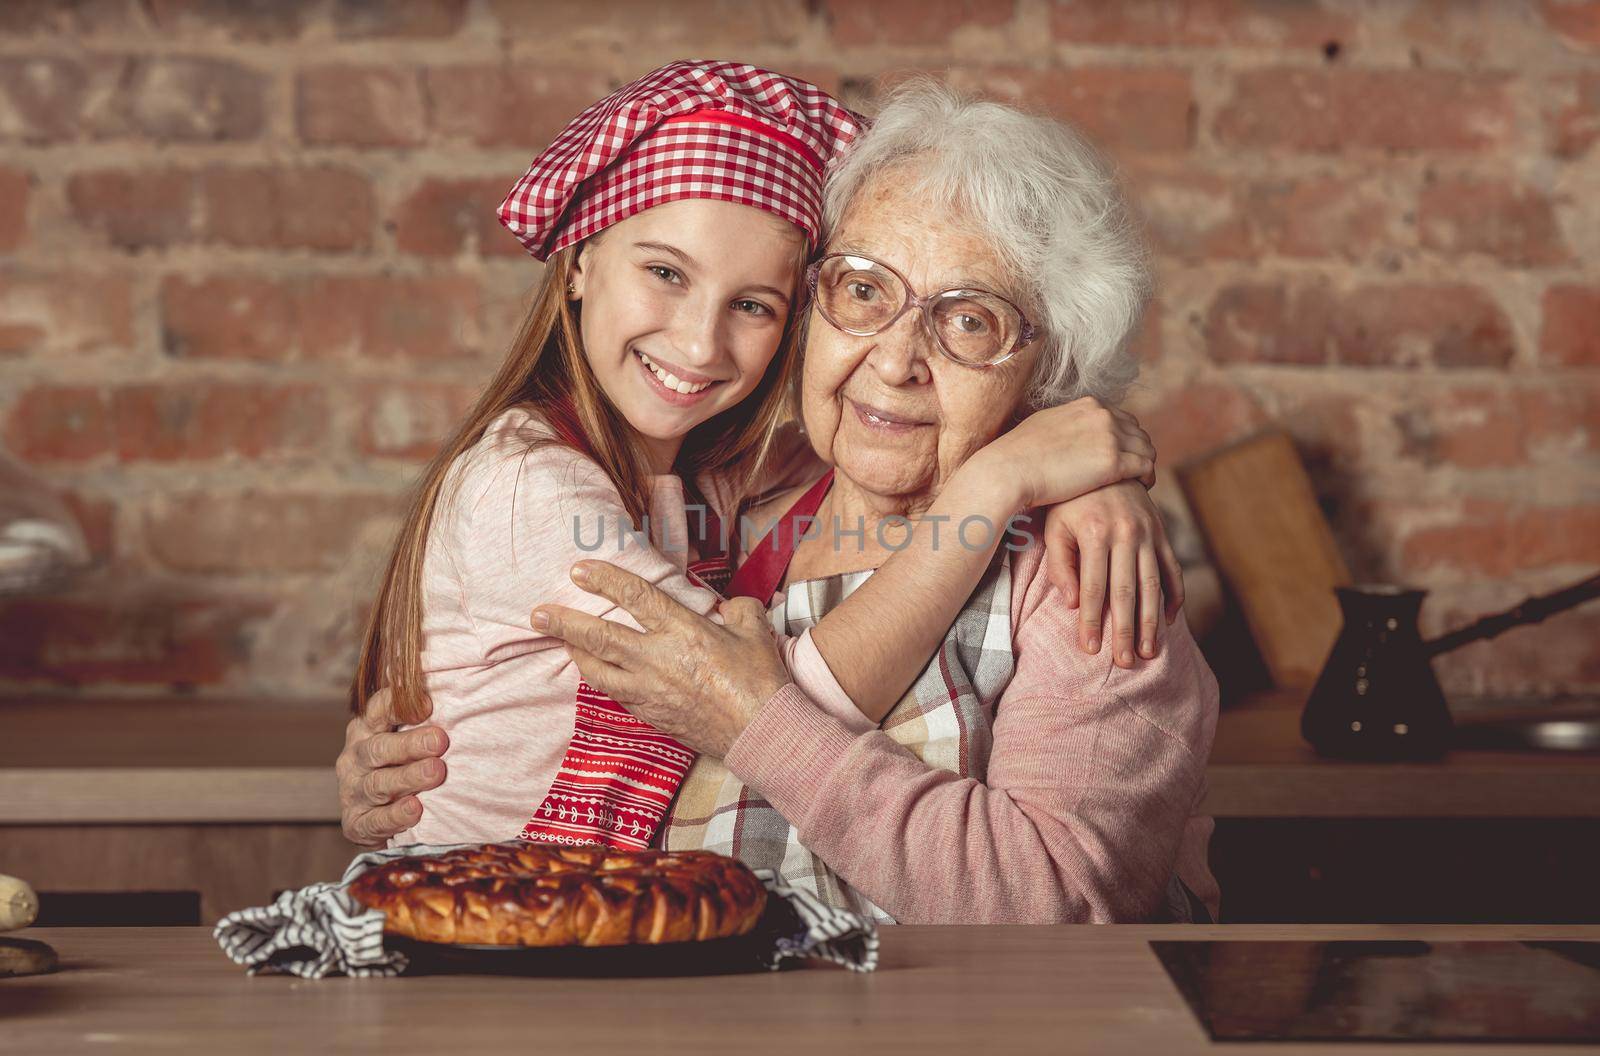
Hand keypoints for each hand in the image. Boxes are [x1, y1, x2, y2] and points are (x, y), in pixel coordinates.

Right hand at [335, 687, 448, 847]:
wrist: (384, 815)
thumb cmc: (407, 762)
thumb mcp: (410, 733)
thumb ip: (425, 712)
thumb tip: (460, 672)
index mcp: (367, 728)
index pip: (378, 710)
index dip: (399, 705)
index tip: (428, 703)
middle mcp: (354, 757)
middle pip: (379, 748)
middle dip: (410, 744)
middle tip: (441, 740)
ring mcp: (352, 791)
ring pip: (378, 783)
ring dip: (408, 778)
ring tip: (436, 772)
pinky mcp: (356, 823)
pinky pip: (374, 820)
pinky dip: (395, 816)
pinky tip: (416, 809)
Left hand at [531, 561, 788, 757]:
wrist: (761, 733)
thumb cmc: (760, 680)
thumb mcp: (754, 631)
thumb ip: (738, 609)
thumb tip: (729, 605)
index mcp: (682, 632)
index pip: (635, 598)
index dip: (605, 580)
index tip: (580, 570)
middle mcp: (657, 660)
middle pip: (599, 637)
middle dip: (565, 623)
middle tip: (538, 614)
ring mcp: (650, 691)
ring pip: (598, 672)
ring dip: (575, 655)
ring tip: (562, 643)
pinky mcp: (651, 715)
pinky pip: (616, 694)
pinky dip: (601, 680)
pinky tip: (596, 674)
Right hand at [975, 396, 1155, 511]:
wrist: (1010, 470)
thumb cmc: (1018, 455)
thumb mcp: (1045, 426)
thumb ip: (1065, 425)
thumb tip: (1065, 434)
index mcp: (1087, 405)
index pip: (1121, 418)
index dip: (1124, 439)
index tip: (1120, 456)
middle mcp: (1102, 415)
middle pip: (1138, 432)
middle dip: (1137, 451)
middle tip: (1133, 472)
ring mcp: (1109, 436)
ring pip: (1147, 448)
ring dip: (1144, 465)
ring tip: (1138, 482)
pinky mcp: (1113, 461)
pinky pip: (1146, 466)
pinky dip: (1147, 478)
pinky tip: (1139, 489)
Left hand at [1041, 480, 1185, 668]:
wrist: (1102, 460)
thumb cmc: (1069, 500)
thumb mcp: (1054, 526)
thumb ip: (1060, 564)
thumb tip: (1072, 604)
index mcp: (1094, 532)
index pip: (1092, 587)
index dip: (1091, 620)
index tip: (1089, 649)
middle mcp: (1126, 533)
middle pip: (1126, 592)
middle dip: (1125, 630)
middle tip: (1124, 662)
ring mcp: (1148, 532)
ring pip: (1152, 585)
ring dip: (1151, 621)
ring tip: (1148, 652)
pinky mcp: (1161, 532)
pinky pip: (1172, 569)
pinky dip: (1174, 596)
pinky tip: (1168, 621)